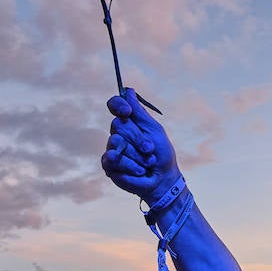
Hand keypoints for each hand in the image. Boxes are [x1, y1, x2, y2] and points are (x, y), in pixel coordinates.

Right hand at [102, 89, 181, 204]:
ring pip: (116, 142)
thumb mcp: (154, 131)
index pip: (115, 105)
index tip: (127, 111)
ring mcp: (112, 149)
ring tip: (147, 163)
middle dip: (137, 138)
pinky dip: (129, 165)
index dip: (118, 105)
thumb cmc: (161, 154)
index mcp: (129, 122)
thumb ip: (140, 113)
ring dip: (137, 155)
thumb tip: (129, 91)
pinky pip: (113, 158)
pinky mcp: (109, 164)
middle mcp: (118, 133)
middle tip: (150, 149)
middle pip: (118, 125)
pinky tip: (139, 170)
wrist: (162, 180)